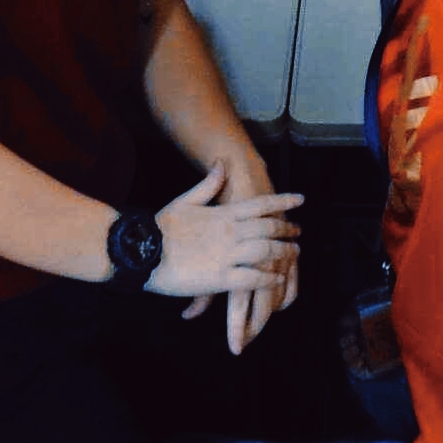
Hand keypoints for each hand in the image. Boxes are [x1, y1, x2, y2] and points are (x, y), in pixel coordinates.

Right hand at [148, 161, 304, 351]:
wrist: (142, 251)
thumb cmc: (161, 227)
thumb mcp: (185, 200)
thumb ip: (208, 184)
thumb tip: (222, 162)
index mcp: (223, 213)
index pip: (260, 204)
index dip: (282, 201)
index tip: (301, 200)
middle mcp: (230, 232)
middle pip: (269, 228)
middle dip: (287, 230)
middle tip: (298, 233)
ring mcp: (227, 256)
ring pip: (266, 252)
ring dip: (284, 254)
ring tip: (294, 255)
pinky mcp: (220, 278)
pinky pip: (252, 278)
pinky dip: (268, 279)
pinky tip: (277, 279)